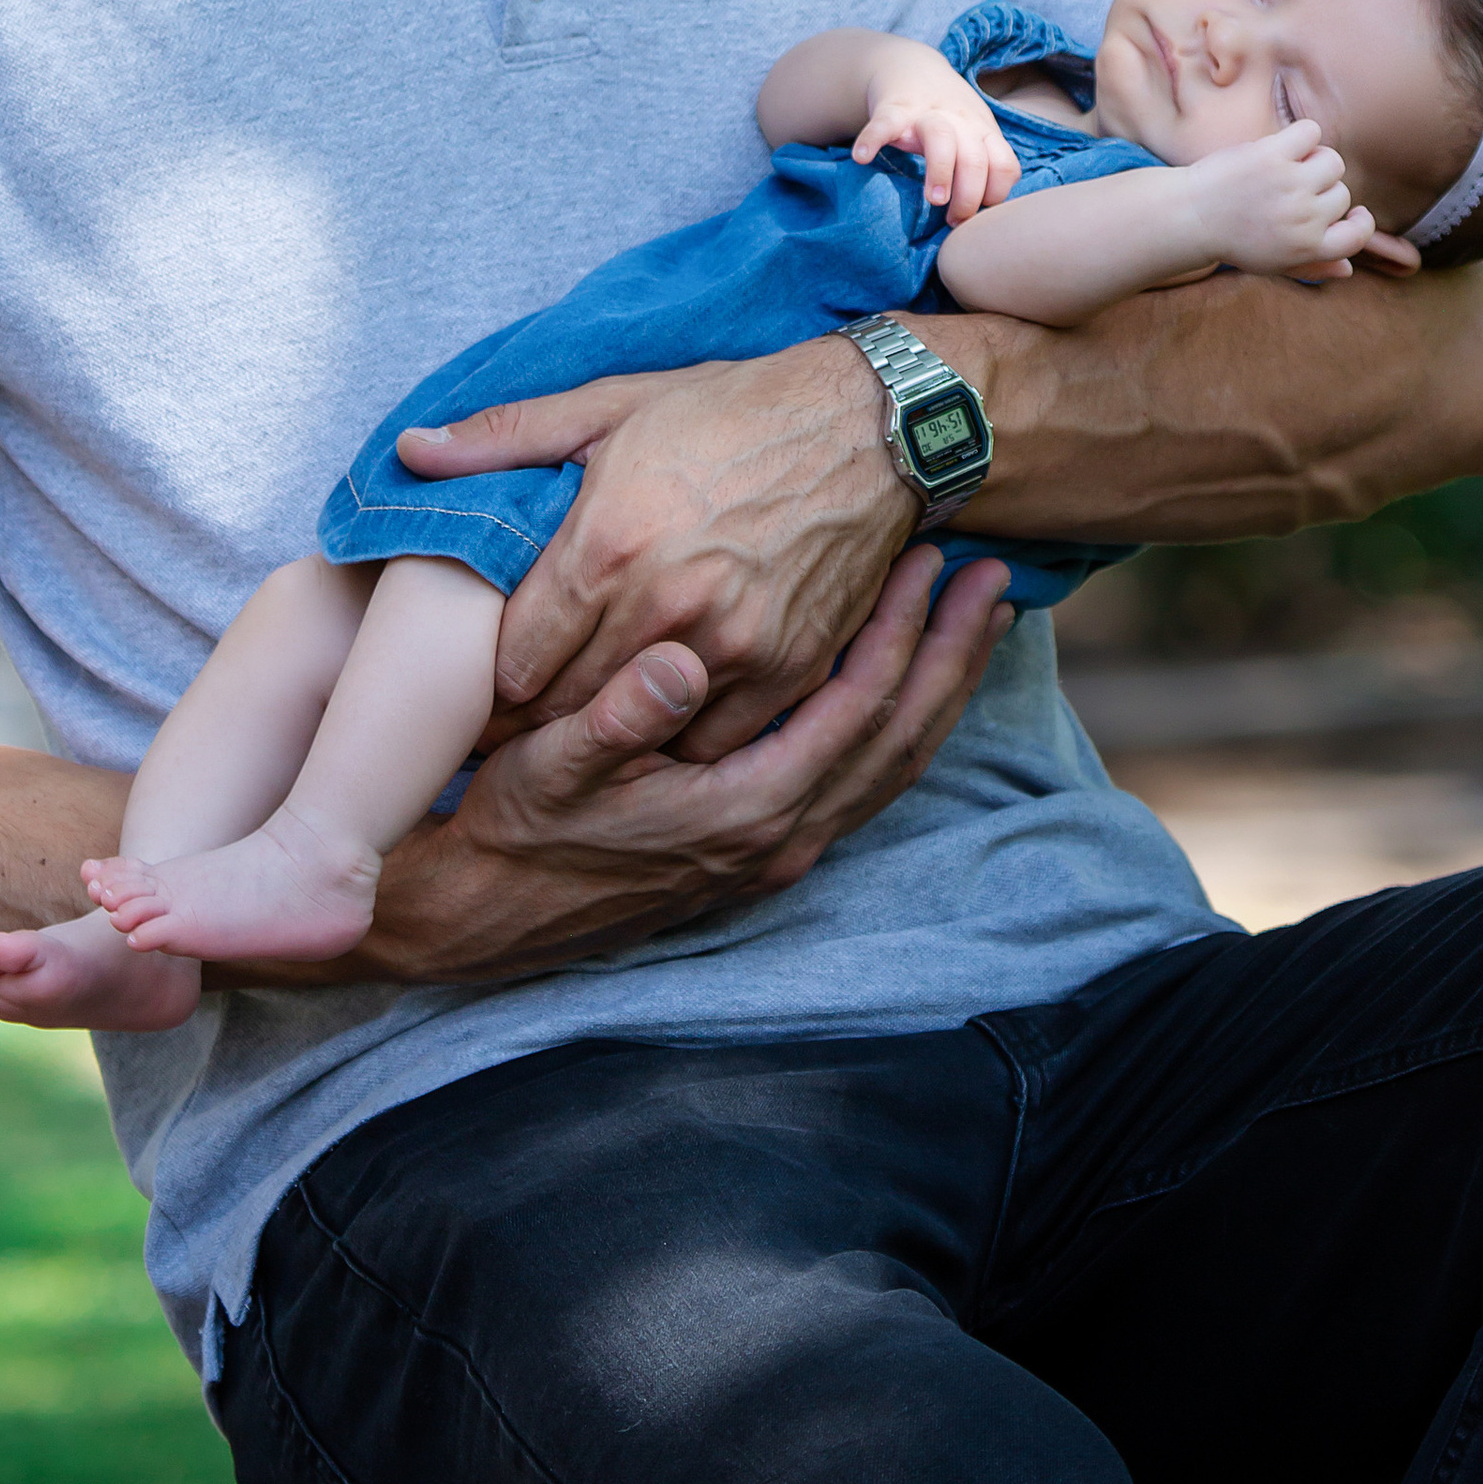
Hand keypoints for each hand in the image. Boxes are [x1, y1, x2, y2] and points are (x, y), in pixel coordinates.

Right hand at [314, 545, 1013, 984]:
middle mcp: (780, 840)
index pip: (857, 712)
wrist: (485, 918)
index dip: (902, 636)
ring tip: (974, 623)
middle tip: (997, 584)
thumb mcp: (548, 765)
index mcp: (743, 811)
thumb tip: (680, 662)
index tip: (935, 565)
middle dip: (952, 661)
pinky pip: (861, 782)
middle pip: (901, 742)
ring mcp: (777, 852)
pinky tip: (905, 681)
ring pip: (891, 768)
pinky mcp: (762, 851)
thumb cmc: (513, 827)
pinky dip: (898, 724)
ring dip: (937, 693)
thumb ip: (617, 716)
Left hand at [397, 336, 919, 757]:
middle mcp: (663, 604)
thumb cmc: (729, 412)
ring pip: (639, 731)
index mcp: (605, 544)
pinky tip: (663, 719)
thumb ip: (504, 439)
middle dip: (537, 719)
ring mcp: (731, 645)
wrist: (868, 424)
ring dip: (611, 732)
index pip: (514, 662)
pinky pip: (714, 741)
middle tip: (516, 728)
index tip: (483, 692)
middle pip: (567, 707)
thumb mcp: (610, 407)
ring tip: (585, 729)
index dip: (491, 683)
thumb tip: (408, 452)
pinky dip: (684, 735)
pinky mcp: (787, 669)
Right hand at [851, 74, 1018, 221]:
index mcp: (982, 132)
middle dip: (970, 195)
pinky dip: (872, 140)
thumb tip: (982, 218)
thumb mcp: (973, 132)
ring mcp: (926, 113)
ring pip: (940, 137)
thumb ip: (982, 166)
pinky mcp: (893, 108)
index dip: (995, 195)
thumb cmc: (946, 114)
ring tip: (933, 200)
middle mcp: (960, 121)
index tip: (977, 214)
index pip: (1004, 165)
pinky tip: (862, 158)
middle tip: (954, 220)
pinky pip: (884, 123)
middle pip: (976, 157)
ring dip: (941, 171)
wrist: (909, 66)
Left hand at [1186, 118, 1396, 280]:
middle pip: (1341, 194)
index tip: (1353, 214)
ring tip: (1289, 167)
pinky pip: (1311, 132)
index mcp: (1307, 247)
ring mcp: (1290, 185)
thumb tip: (1348, 269)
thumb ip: (1313, 267)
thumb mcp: (1273, 263)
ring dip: (1315, 160)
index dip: (1360, 224)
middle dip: (1322, 191)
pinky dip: (1303, 135)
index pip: (1357, 237)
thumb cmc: (1232, 239)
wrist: (1189, 217)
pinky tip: (1285, 146)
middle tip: (1289, 191)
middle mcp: (1304, 218)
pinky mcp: (1272, 156)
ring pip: (1331, 162)